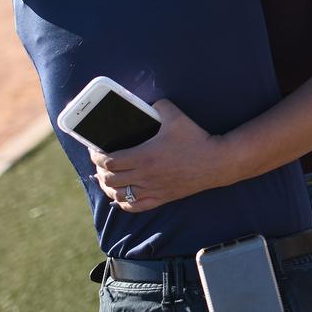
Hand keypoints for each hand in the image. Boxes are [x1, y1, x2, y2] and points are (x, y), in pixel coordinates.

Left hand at [90, 100, 231, 212]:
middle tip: (100, 162)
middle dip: (100, 170)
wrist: (216, 161)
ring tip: (107, 178)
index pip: (109, 161)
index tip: (95, 149)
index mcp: (144, 156)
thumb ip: (157, 106)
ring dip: (108, 187)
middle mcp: (144, 175)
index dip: (96, 156)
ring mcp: (153, 189)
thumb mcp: (176, 116)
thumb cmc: (196, 138)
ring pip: (119, 194)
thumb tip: (146, 105)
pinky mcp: (162, 198)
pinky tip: (122, 195)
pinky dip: (123, 202)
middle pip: (110, 179)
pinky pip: (135, 206)